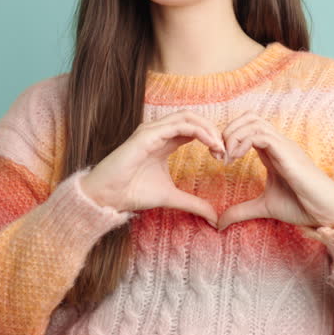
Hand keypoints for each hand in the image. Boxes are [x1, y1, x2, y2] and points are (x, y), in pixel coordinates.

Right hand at [81, 110, 226, 226]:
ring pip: (188, 117)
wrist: (107, 196)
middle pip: (194, 118)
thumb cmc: (133, 193)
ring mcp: (152, 130)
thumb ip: (193, 203)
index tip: (223, 156)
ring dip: (208, 129)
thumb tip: (214, 217)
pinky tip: (209, 143)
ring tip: (220, 146)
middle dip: (213, 131)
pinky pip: (178, 125)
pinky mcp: (147, 134)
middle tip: (225, 150)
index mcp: (165, 141)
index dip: (212, 138)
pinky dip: (198, 131)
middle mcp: (159, 131)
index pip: (194, 129)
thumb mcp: (171, 198)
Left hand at [216, 111, 333, 230]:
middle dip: (227, 131)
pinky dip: (243, 142)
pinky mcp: (288, 153)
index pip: (247, 128)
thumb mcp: (264, 207)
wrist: (327, 212)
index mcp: (272, 152)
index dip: (228, 137)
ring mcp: (284, 146)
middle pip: (249, 117)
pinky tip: (235, 158)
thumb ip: (241, 211)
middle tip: (218, 155)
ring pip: (253, 121)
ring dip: (233, 135)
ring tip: (225, 157)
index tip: (218, 159)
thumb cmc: (302, 206)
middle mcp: (278, 144)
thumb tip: (220, 223)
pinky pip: (261, 135)